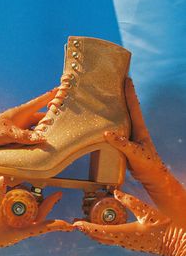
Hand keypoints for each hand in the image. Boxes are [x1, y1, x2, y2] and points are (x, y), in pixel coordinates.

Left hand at [0, 88, 57, 146]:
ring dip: (46, 130)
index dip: (51, 95)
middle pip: (42, 116)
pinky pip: (32, 135)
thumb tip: (43, 138)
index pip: (40, 101)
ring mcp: (21, 127)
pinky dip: (38, 138)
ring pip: (38, 127)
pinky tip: (43, 143)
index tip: (61, 89)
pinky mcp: (18, 135)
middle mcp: (23, 118)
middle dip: (53, 117)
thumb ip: (25, 136)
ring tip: (58, 133)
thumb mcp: (8, 133)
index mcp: (22, 112)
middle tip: (66, 119)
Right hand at [0, 177, 71, 255]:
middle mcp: (20, 228)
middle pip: (40, 215)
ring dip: (39, 202)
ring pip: (32, 213)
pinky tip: (25, 194)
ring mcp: (16, 225)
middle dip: (50, 204)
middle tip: (58, 194)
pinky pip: (21, 211)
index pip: (42, 227)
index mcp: (19, 231)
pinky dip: (24, 201)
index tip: (70, 224)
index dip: (56, 225)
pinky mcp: (10, 220)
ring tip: (45, 192)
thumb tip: (1, 181)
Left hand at [74, 190, 185, 255]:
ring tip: (84, 225)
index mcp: (124, 233)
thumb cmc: (161, 226)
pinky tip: (100, 229)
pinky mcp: (129, 244)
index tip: (76, 224)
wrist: (173, 242)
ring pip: (104, 239)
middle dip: (86, 230)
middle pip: (99, 237)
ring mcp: (125, 244)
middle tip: (76, 223)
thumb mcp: (146, 211)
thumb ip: (130, 201)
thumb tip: (116, 192)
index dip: (87, 227)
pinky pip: (110, 240)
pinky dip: (101, 234)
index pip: (100, 230)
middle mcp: (122, 241)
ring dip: (92, 233)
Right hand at [104, 78, 185, 227]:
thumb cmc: (148, 164)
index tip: (126, 78)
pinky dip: (110, 124)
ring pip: (122, 119)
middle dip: (122, 96)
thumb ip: (123, 143)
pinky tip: (102, 125)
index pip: (134, 106)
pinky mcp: (125, 144)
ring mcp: (130, 136)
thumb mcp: (136, 154)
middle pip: (127, 109)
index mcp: (139, 128)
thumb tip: (107, 133)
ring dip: (115, 109)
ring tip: (105, 100)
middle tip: (113, 84)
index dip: (130, 92)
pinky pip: (117, 130)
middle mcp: (135, 129)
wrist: (152, 177)